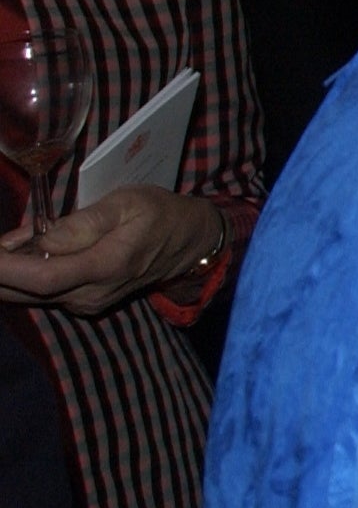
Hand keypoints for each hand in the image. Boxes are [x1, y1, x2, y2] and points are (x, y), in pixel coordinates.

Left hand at [0, 186, 224, 315]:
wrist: (190, 243)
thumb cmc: (159, 214)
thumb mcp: (126, 203)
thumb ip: (83, 223)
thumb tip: (43, 240)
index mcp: (104, 266)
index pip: (41, 278)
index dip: (5, 269)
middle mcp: (91, 294)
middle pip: (25, 293)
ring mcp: (86, 303)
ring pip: (29, 295)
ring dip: (7, 274)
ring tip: (2, 245)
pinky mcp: (83, 303)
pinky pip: (41, 293)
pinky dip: (23, 275)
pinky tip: (22, 252)